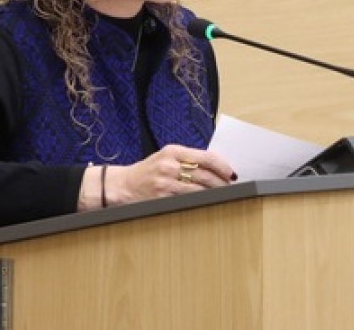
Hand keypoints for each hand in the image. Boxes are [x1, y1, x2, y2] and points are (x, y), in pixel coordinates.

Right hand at [103, 144, 236, 205]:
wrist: (122, 185)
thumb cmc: (147, 171)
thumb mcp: (165, 157)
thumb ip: (187, 159)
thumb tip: (215, 167)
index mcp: (172, 151)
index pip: (206, 157)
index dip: (222, 166)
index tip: (231, 173)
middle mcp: (169, 164)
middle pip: (205, 174)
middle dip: (221, 182)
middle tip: (229, 187)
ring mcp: (165, 182)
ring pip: (198, 189)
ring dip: (213, 194)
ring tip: (221, 195)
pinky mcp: (162, 197)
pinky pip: (186, 200)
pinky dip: (199, 202)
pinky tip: (205, 203)